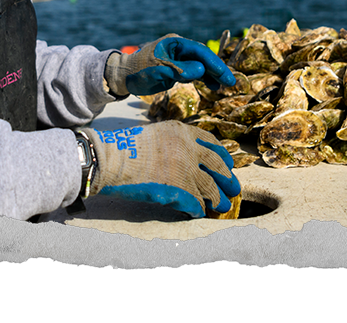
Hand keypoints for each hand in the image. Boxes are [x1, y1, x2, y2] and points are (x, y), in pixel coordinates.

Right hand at [81, 123, 239, 217]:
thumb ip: (175, 143)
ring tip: (223, 206)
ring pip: (210, 188)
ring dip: (218, 199)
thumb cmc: (126, 147)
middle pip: (217, 166)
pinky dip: (198, 210)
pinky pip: (194, 204)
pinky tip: (199, 214)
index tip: (228, 163)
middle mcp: (189, 149)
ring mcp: (185, 170)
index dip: (223, 156)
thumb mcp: (157, 134)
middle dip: (227, 179)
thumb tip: (187, 158)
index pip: (212, 143)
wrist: (111, 159)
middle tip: (234, 188)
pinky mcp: (177, 190)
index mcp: (184, 132)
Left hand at [105, 35, 236, 96]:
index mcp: (175, 43)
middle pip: (203, 57)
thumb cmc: (138, 71)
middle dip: (217, 69)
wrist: (124, 76)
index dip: (214, 63)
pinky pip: (194, 72)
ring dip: (212, 74)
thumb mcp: (158, 71)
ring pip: (201, 64)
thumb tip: (201, 71)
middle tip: (231, 82)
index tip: (224, 74)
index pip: (200, 51)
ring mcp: (179, 58)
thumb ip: (180, 70)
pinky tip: (212, 86)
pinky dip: (204, 78)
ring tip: (225, 85)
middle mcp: (179, 48)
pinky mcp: (177, 68)